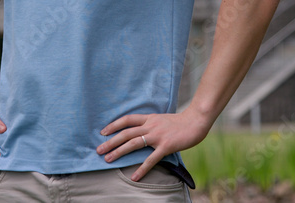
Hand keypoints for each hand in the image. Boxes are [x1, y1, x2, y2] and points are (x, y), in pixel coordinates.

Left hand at [96, 109, 211, 181]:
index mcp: (149, 118)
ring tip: (108, 160)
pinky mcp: (166, 146)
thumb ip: (151, 124)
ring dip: (119, 152)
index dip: (114, 125)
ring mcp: (157, 136)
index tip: (102, 132)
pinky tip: (134, 176)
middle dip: (111, 142)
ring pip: (133, 143)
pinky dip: (142, 169)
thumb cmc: (181, 122)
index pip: (127, 119)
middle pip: (126, 133)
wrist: (196, 121)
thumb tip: (142, 131)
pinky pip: (151, 159)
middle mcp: (150, 126)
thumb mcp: (162, 119)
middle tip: (99, 150)